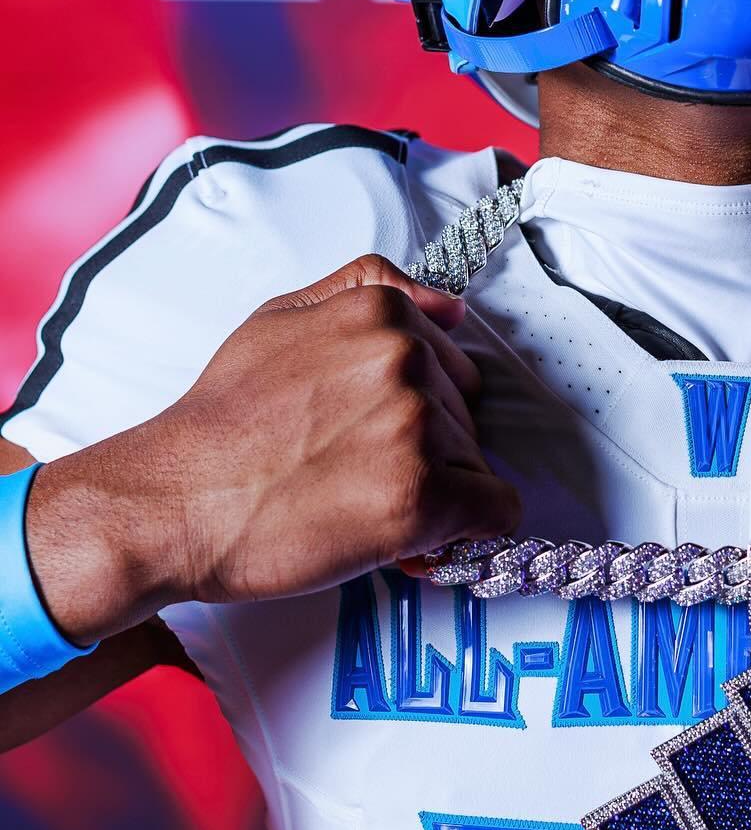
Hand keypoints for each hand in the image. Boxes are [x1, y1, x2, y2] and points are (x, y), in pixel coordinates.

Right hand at [25, 256, 521, 643]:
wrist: (176, 502)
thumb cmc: (222, 421)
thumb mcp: (281, 318)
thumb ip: (366, 292)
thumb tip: (453, 307)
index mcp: (381, 313)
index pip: (453, 364)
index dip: (420, 409)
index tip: (372, 436)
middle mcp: (407, 359)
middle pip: (467, 414)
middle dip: (429, 449)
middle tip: (358, 473)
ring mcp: (417, 426)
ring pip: (476, 463)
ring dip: (436, 491)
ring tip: (362, 503)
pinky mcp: (423, 495)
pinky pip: (496, 510)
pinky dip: (465, 531)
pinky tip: (414, 538)